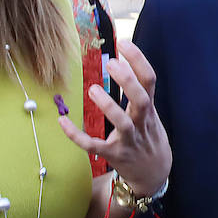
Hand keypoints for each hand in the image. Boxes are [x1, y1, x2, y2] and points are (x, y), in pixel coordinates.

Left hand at [59, 39, 171, 195]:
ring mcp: (129, 141)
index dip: (138, 60)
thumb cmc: (148, 137)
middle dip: (127, 81)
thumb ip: (139, 93)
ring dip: (108, 106)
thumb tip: (124, 63)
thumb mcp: (150, 114)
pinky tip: (62, 122)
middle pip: (140, 99)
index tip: (123, 43)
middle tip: (111, 63)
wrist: (155, 175)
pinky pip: (94, 146)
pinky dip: (77, 135)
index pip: (149, 80)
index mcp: (149, 110)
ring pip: (122, 123)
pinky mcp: (114, 155)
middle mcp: (141, 124)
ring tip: (93, 89)